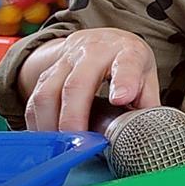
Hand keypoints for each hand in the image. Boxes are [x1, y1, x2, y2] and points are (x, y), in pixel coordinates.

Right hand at [24, 28, 160, 131]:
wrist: (104, 39)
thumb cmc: (128, 62)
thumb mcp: (147, 76)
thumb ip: (147, 103)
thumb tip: (149, 133)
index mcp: (126, 53)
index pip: (126, 65)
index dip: (124, 82)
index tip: (121, 98)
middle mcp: (93, 53)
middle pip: (77, 84)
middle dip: (74, 117)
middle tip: (80, 142)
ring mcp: (66, 61)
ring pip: (48, 92)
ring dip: (52, 124)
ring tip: (63, 145)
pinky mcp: (47, 73)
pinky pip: (35, 99)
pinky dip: (38, 122)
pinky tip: (47, 137)